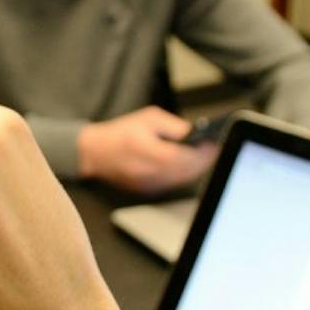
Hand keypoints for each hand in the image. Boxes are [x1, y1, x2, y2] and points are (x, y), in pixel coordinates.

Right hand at [76, 107, 217, 195]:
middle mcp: (147, 171)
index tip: (213, 143)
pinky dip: (185, 174)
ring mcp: (148, 184)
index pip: (181, 156)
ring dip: (196, 168)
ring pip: (183, 180)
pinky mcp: (149, 191)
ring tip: (205, 155)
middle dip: (203, 160)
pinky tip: (189, 164)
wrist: (96, 153)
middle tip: (213, 148)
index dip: (201, 152)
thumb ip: (173, 126)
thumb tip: (196, 134)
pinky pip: (175, 184)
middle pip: (186, 171)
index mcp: (145, 149)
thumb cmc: (121, 133)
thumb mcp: (148, 118)